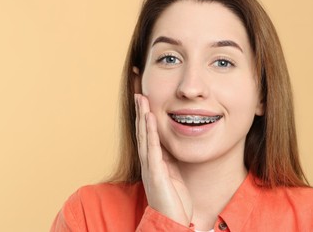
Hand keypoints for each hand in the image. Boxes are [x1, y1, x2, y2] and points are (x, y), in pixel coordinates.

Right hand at [135, 94, 192, 225]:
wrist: (171, 221)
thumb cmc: (173, 199)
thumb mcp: (172, 174)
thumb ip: (168, 159)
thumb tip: (168, 144)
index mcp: (152, 161)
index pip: (147, 135)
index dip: (145, 117)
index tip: (144, 101)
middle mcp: (147, 161)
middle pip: (142, 132)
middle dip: (141, 112)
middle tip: (139, 93)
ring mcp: (150, 166)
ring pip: (144, 136)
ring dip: (142, 116)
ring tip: (141, 99)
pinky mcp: (155, 172)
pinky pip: (152, 148)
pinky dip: (150, 132)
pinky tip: (149, 118)